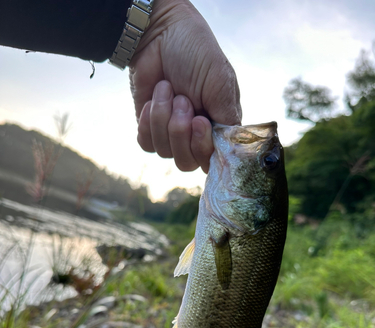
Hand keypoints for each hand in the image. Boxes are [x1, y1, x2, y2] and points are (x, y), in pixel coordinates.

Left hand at [129, 0, 241, 172]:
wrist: (160, 33)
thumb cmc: (197, 53)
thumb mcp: (221, 82)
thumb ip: (228, 118)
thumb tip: (229, 150)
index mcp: (218, 126)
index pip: (212, 159)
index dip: (203, 147)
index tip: (199, 121)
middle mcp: (195, 135)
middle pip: (187, 162)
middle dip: (180, 132)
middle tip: (182, 100)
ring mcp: (171, 133)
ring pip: (165, 151)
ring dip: (163, 117)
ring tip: (167, 89)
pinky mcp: (150, 128)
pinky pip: (146, 144)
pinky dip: (148, 122)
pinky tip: (153, 99)